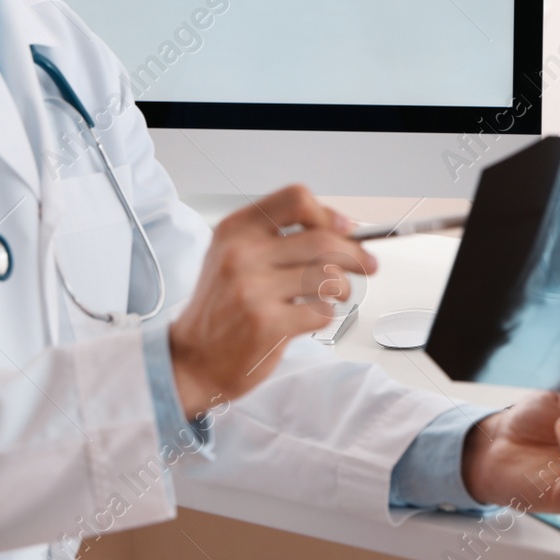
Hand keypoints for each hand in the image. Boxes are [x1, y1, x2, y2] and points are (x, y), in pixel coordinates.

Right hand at [169, 184, 367, 417]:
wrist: (192, 360)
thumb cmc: (221, 308)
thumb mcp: (235, 256)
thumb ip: (280, 238)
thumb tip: (343, 228)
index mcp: (236, 230)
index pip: (296, 199)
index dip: (328, 213)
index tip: (345, 228)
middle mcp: (242, 255)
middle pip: (324, 239)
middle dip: (356, 255)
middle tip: (367, 265)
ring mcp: (254, 290)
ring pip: (329, 276)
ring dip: (342, 289)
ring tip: (332, 295)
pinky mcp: (268, 324)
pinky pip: (322, 312)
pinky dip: (325, 316)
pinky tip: (308, 318)